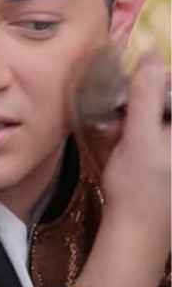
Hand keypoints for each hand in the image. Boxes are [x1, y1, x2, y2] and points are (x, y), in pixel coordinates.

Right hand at [100, 54, 170, 232]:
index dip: (157, 82)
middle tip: (121, 118)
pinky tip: (124, 143)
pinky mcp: (168, 157)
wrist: (137, 231)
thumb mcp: (139, 137)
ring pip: (161, 114)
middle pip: (169, 101)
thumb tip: (152, 55)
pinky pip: (156, 130)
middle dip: (143, 102)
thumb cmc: (140, 188)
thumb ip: (146, 96)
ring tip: (119, 134)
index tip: (132, 92)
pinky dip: (139, 130)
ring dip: (137, 115)